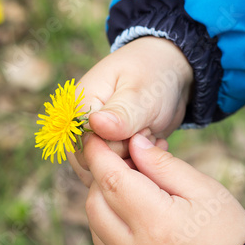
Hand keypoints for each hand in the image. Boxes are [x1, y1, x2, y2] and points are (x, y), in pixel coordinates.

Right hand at [68, 37, 192, 185]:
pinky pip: (116, 171)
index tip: (143, 129)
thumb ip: (121, 113)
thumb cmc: (154, 75)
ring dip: (135, 160)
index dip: (120, 148)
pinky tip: (151, 143)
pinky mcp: (106, 150)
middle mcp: (78, 126)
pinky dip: (138, 163)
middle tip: (148, 129)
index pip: (88, 148)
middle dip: (129, 154)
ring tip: (150, 134)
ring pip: (106, 171)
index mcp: (78, 107)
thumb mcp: (143, 92)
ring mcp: (91, 140)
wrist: (167, 74)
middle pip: (95, 163)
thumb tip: (95, 124)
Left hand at [84, 133, 244, 244]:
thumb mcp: (203, 188)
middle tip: (126, 160)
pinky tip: (128, 209)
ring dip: (102, 196)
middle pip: (95, 200)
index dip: (97, 153)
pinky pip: (102, 240)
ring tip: (130, 184)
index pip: (111, 179)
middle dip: (102, 174)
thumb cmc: (226, 231)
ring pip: (94, 221)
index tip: (95, 136)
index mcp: (156, 223)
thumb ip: (163, 164)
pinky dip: (106, 218)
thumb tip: (134, 143)